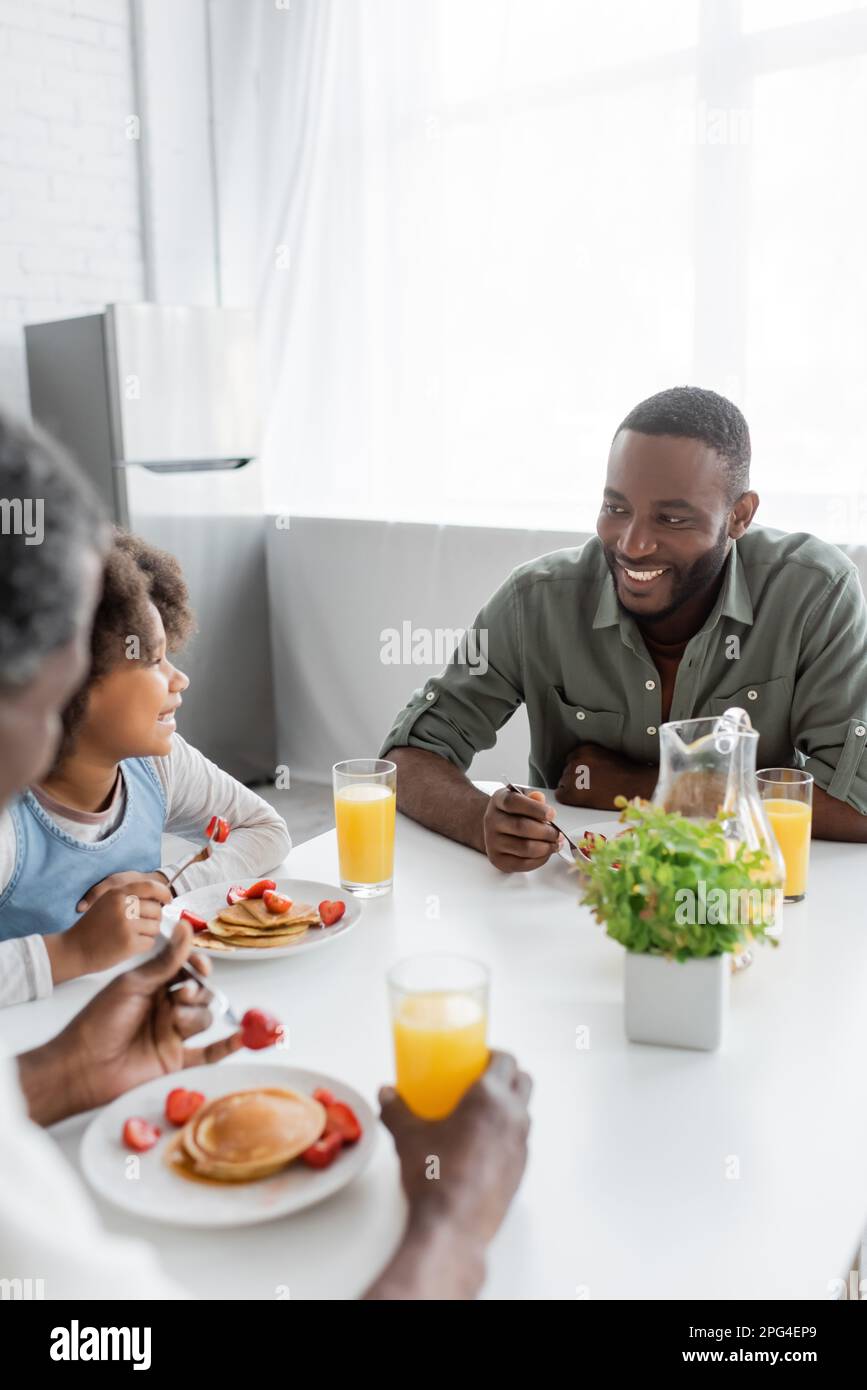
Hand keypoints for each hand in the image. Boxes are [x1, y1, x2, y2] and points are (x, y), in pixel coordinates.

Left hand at [20, 921, 242, 1125]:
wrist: (82, 1065)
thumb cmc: (99, 1021)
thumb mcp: (133, 984)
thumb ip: (165, 961)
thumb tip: (186, 926)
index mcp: (154, 986)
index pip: (188, 970)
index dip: (199, 967)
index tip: (200, 967)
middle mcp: (167, 1008)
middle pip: (201, 993)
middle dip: (196, 992)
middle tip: (179, 996)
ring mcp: (172, 1034)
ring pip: (204, 1018)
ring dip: (194, 1015)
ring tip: (173, 1021)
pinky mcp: (175, 1060)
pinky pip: (208, 1053)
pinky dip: (227, 1046)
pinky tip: (244, 1037)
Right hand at [46, 876, 173, 982]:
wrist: (73, 950)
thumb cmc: (92, 928)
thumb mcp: (106, 903)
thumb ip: (129, 897)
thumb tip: (159, 898)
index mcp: (117, 893)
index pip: (151, 887)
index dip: (163, 893)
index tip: (167, 900)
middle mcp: (123, 906)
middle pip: (157, 909)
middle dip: (153, 919)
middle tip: (140, 926)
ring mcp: (126, 924)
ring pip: (156, 927)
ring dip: (148, 933)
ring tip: (131, 936)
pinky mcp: (129, 943)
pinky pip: (150, 942)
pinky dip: (143, 945)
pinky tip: (128, 945)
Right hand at [379, 1050, 531, 1247]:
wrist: (452, 1226)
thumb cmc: (434, 1176)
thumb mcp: (408, 1137)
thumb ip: (396, 1110)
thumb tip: (386, 1092)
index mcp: (490, 1098)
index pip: (507, 1059)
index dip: (494, 1054)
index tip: (478, 1057)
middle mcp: (513, 1117)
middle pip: (523, 1080)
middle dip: (507, 1075)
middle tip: (480, 1080)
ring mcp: (522, 1145)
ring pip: (524, 1110)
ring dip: (509, 1104)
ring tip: (479, 1112)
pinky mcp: (521, 1170)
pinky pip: (520, 1140)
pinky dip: (507, 1133)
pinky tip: (481, 1146)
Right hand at [482, 785, 559, 871]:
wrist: (496, 827)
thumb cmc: (514, 811)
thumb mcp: (523, 797)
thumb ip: (533, 798)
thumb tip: (540, 799)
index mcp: (498, 800)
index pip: (513, 802)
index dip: (535, 809)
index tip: (552, 814)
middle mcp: (492, 821)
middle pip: (521, 827)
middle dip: (546, 832)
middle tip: (558, 833)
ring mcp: (492, 842)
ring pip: (525, 848)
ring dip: (546, 847)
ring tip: (555, 843)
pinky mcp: (498, 859)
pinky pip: (523, 863)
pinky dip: (540, 859)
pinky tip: (546, 852)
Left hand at [556, 741, 657, 808]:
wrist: (635, 786)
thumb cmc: (627, 774)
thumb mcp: (606, 756)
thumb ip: (591, 759)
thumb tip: (581, 768)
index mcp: (584, 749)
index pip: (571, 759)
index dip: (578, 771)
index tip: (587, 777)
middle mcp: (576, 760)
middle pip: (566, 771)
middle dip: (575, 780)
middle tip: (591, 787)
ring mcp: (574, 775)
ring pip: (563, 783)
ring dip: (573, 789)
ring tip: (591, 793)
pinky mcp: (573, 791)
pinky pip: (561, 795)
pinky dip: (569, 799)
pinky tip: (583, 800)